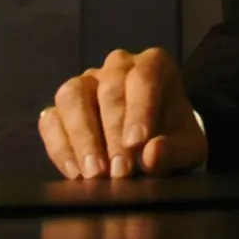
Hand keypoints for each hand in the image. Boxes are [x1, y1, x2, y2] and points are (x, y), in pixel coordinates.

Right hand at [39, 48, 206, 178]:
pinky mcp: (61, 108)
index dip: (139, 110)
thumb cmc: (173, 139)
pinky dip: (60, 147)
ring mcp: (85, 84)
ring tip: (94, 173)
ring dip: (82, 137)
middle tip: (120, 171)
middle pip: (108, 90)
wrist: (155, 146)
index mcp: (153, 65)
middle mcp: (116, 67)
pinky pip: (51, 120)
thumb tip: (150, 155)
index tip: (137, 144)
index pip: (144, 78)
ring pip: (72, 96)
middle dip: (112, 134)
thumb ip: (175, 150)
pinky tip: (75, 172)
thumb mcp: (187, 148)